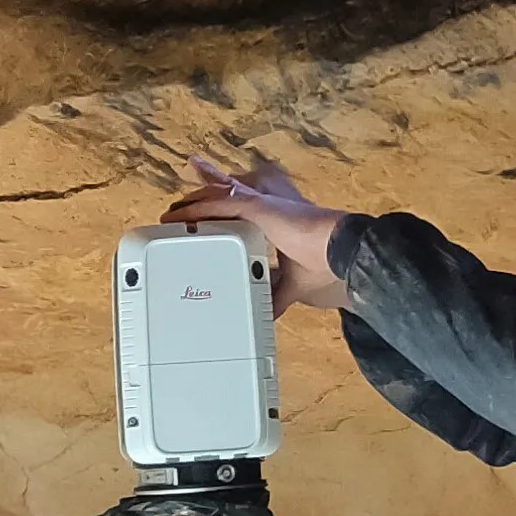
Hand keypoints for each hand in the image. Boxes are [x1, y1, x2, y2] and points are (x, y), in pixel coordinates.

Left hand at [167, 158, 352, 311]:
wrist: (345, 255)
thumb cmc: (328, 265)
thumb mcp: (294, 287)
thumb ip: (277, 298)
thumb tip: (266, 315)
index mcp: (276, 228)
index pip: (240, 221)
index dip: (218, 223)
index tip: (200, 231)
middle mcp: (266, 214)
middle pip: (223, 205)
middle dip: (198, 211)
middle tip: (175, 220)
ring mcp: (261, 208)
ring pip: (217, 200)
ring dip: (191, 208)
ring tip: (169, 217)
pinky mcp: (258, 208)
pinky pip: (218, 204)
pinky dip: (196, 210)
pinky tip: (178, 215)